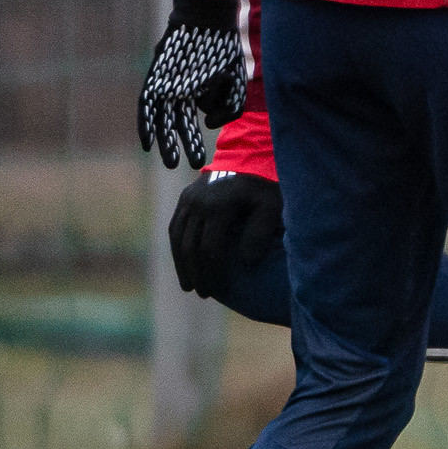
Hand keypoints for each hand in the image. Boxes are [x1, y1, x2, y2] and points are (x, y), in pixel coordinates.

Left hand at [136, 0, 246, 168]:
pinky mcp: (155, 81)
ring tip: (174, 164)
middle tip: (191, 165)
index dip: (195, 139)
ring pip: (165, 121)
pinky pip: (147, 108)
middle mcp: (180, 90)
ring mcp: (167, 86)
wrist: (205, 18)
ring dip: (168, 144)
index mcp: (198, 89)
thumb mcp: (235, 80)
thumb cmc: (220, 46)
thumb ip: (230, 107)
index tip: (200, 158)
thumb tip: (210, 126)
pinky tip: (146, 144)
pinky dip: (145, 126)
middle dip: (186, 146)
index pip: (196, 118)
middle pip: (179, 124)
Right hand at [168, 171, 282, 299]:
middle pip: (189, 246)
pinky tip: (183, 263)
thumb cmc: (266, 184)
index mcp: (219, 206)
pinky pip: (175, 227)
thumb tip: (247, 263)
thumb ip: (260, 233)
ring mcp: (188, 199)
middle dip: (196, 273)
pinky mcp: (185, 198)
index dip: (213, 272)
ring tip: (189, 285)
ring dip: (181, 264)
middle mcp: (198, 203)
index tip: (219, 290)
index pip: (210, 248)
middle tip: (203, 293)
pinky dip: (178, 248)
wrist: (251, 155)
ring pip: (177, 238)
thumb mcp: (271, 206)